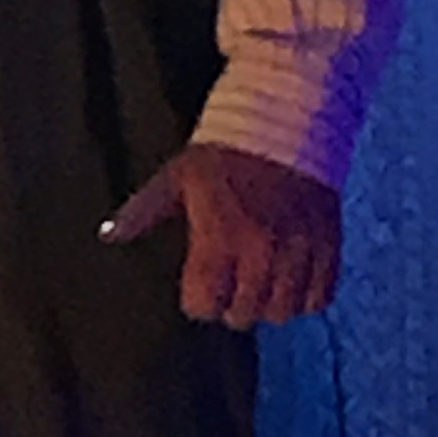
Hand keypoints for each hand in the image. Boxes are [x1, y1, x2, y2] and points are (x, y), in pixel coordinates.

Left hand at [101, 143, 340, 327]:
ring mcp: (297, 250)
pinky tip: (291, 280)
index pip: (205, 306)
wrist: (286, 120)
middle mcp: (259, 250)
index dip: (199, 301)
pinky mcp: (328, 245)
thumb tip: (108, 234)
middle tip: (230, 286)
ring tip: (261, 285)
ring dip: (268, 305)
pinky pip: (319, 298)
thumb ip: (142, 211)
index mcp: (217, 236)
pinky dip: (305, 297)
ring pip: (283, 312)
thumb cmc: (222, 152)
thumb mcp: (175, 177)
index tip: (199, 288)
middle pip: (244, 316)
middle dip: (231, 306)